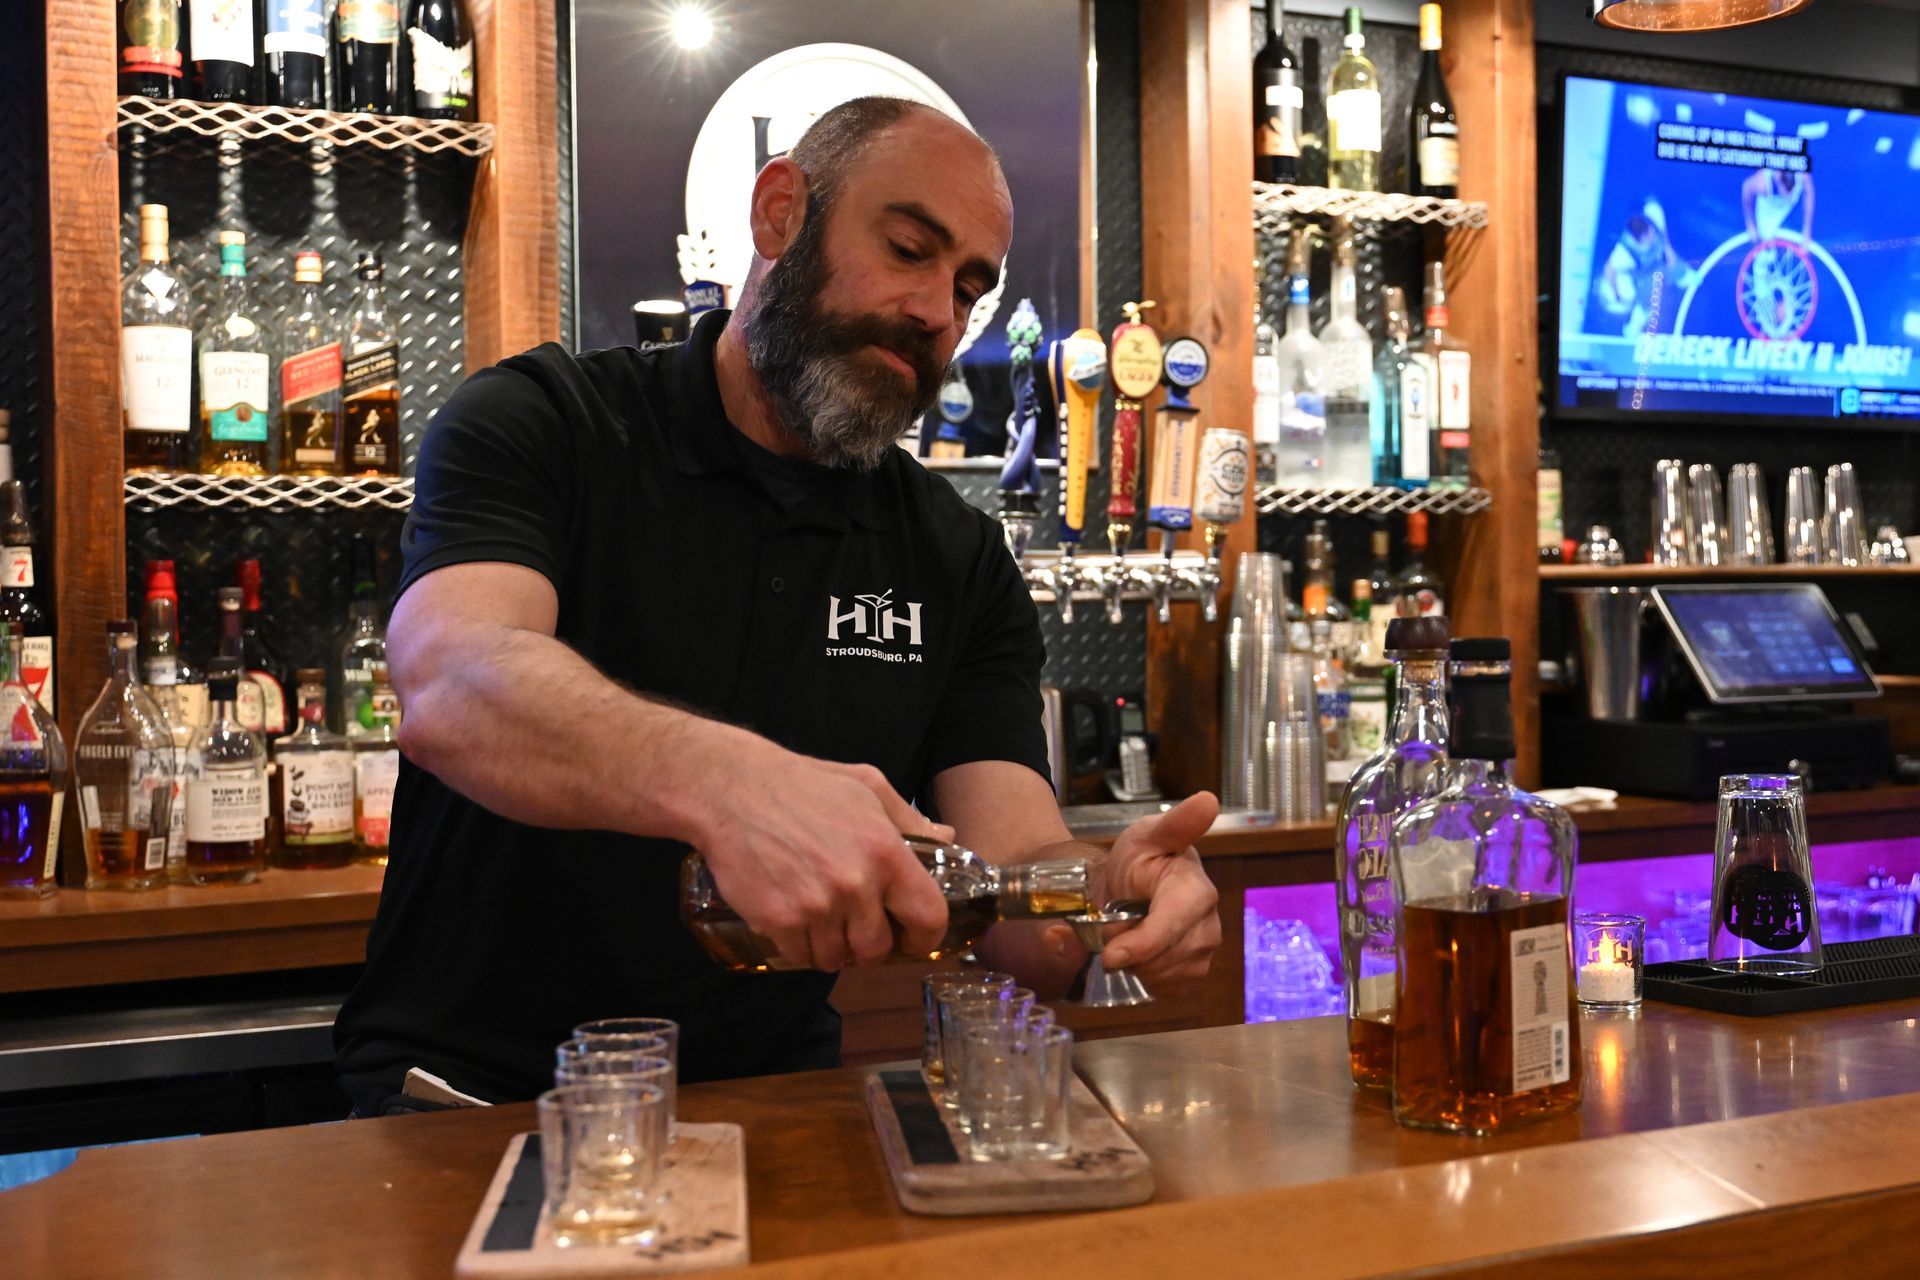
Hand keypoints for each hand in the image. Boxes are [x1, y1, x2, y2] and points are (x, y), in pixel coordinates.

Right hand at [694, 737, 952, 971]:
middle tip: (855, 928)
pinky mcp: (778, 920)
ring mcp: (816, 906)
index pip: (928, 917)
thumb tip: (947, 837)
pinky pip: (799, 956)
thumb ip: (910, 818)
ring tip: (820, 920)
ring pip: (835, 958)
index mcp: (886, 852)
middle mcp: (855, 884)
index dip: (925, 937)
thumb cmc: (803, 784)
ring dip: (830, 947)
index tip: (913, 938)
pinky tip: (793, 920)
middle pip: (877, 949)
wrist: (732, 789)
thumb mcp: (867, 786)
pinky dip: (798, 946)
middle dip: (868, 945)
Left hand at [1079, 792, 1221, 994]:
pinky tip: (1139, 953)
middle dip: (1129, 950)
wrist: (1130, 888)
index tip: (1111, 953)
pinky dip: (1144, 977)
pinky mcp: (1194, 971)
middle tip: (1111, 927)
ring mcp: (1204, 950)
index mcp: (1196, 887)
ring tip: (1126, 935)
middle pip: (1166, 957)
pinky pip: (1166, 988)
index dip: (1144, 942)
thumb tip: (1208, 800)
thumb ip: (1175, 824)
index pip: (1175, 923)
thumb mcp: (1145, 836)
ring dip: (1135, 964)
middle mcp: (1208, 922)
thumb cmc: (1139, 859)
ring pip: (1163, 976)